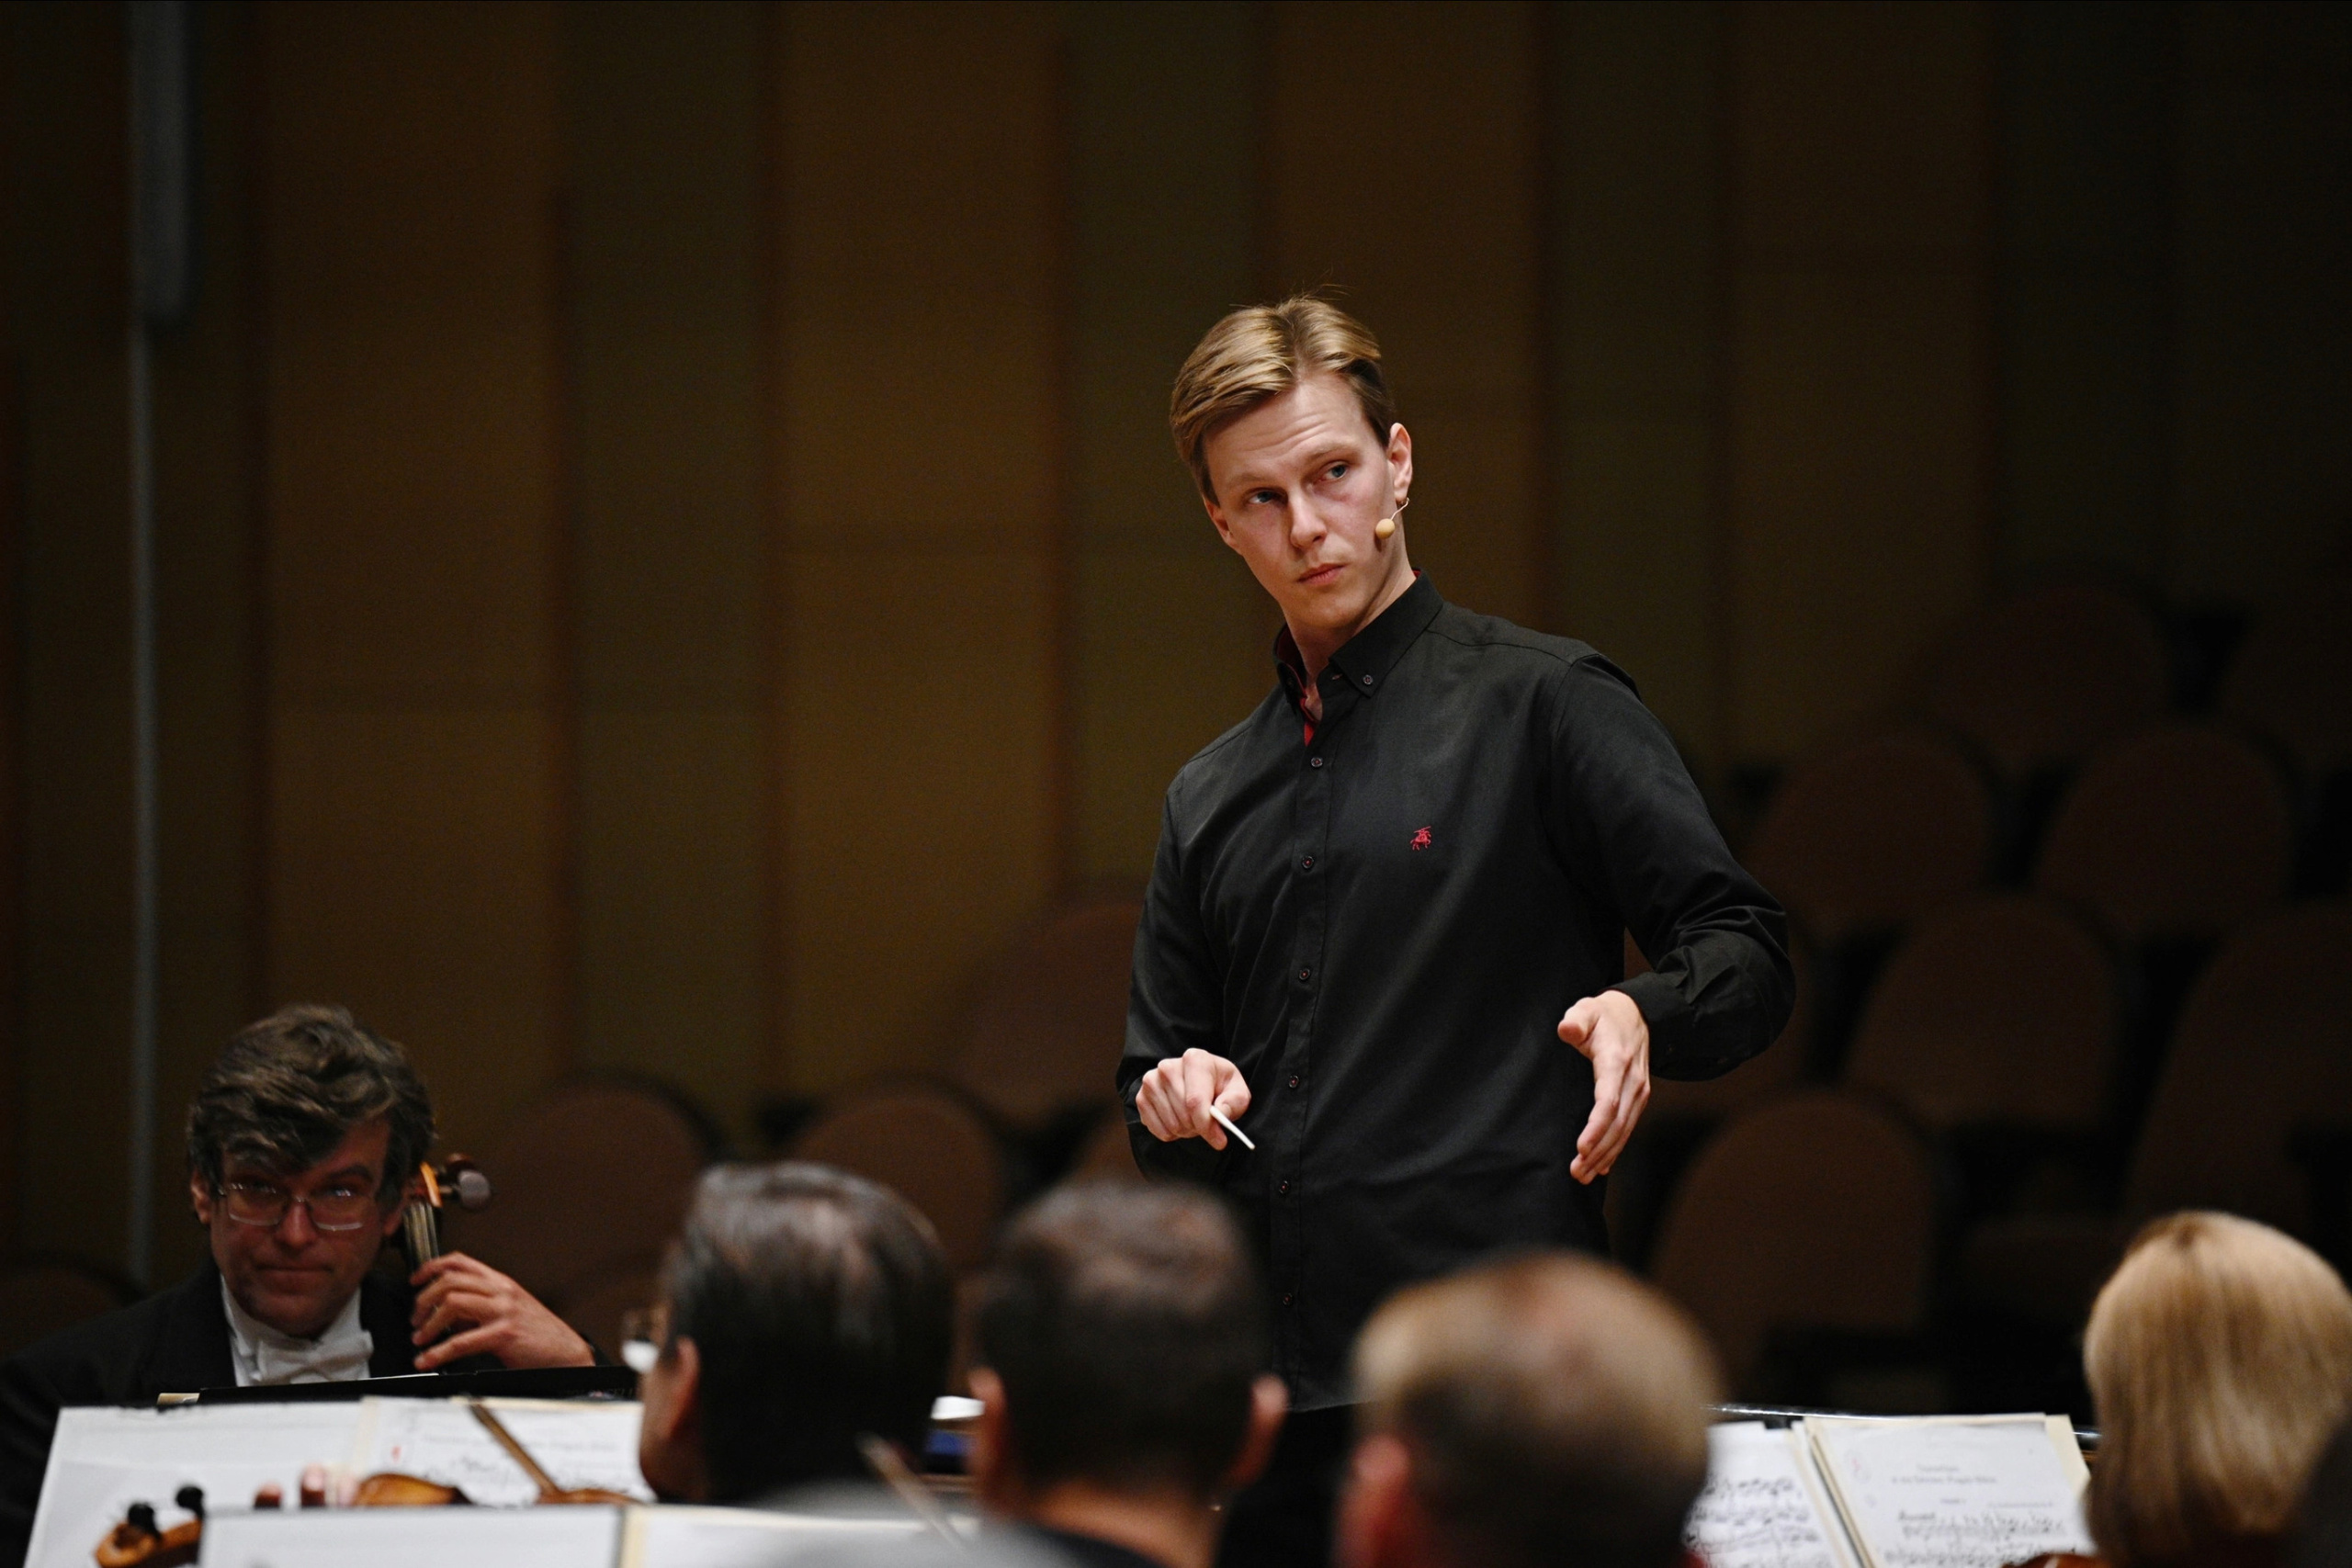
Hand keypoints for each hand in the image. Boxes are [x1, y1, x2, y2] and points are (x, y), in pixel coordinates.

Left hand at [410, 1251, 594, 1370]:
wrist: (566, 1352)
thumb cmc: (539, 1334)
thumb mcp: (509, 1310)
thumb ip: (479, 1307)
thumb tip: (447, 1315)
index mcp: (501, 1283)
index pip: (460, 1262)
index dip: (431, 1267)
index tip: (416, 1280)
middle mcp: (501, 1291)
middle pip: (450, 1280)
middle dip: (423, 1300)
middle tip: (416, 1318)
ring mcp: (503, 1311)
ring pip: (452, 1303)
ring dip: (428, 1323)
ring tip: (420, 1338)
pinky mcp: (504, 1334)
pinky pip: (461, 1341)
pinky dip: (438, 1353)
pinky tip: (428, 1360)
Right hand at [1136, 1048, 1252, 1150]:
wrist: (1199, 1083)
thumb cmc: (1220, 1087)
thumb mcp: (1237, 1092)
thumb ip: (1233, 1102)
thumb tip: (1220, 1113)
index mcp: (1194, 1059)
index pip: (1195, 1100)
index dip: (1207, 1125)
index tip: (1220, 1141)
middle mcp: (1168, 1067)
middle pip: (1184, 1115)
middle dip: (1199, 1128)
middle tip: (1208, 1126)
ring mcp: (1151, 1082)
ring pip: (1171, 1125)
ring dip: (1187, 1132)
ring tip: (1194, 1120)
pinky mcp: (1141, 1098)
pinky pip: (1158, 1130)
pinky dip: (1172, 1134)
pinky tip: (1180, 1121)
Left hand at [1558, 989, 1650, 1183]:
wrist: (1636, 1015)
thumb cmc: (1604, 1015)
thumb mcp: (1587, 1009)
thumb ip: (1576, 1020)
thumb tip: (1567, 1030)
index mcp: (1616, 1062)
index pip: (1608, 1100)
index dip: (1596, 1127)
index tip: (1581, 1148)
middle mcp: (1632, 1081)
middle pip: (1616, 1123)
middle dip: (1598, 1151)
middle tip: (1576, 1172)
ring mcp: (1638, 1092)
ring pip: (1623, 1130)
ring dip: (1605, 1155)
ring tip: (1583, 1176)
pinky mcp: (1637, 1099)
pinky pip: (1627, 1128)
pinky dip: (1615, 1149)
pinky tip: (1602, 1167)